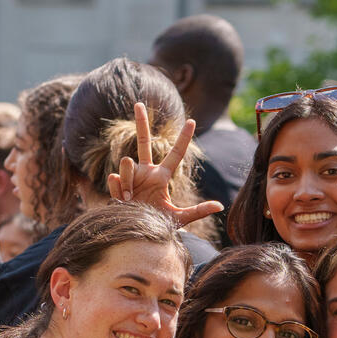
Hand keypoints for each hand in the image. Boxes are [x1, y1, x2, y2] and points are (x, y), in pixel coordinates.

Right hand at [105, 102, 222, 226]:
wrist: (135, 234)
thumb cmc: (157, 224)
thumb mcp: (180, 218)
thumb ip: (199, 211)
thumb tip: (221, 206)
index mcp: (162, 176)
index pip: (176, 153)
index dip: (183, 138)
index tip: (192, 121)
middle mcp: (145, 171)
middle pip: (143, 141)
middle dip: (141, 122)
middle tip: (139, 103)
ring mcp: (130, 175)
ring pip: (127, 163)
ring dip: (128, 180)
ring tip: (130, 197)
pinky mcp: (116, 182)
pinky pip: (115, 177)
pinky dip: (119, 190)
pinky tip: (121, 200)